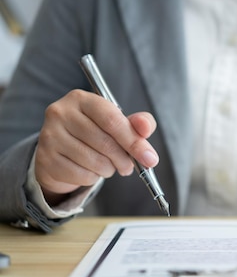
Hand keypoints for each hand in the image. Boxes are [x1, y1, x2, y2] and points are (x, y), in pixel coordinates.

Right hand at [35, 89, 158, 203]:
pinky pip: (82, 175)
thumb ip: (138, 123)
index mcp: (81, 99)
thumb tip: (146, 129)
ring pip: (94, 161)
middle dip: (124, 159)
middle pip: (105, 142)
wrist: (60, 150)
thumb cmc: (95, 132)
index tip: (150, 158)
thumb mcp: (118, 122)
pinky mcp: (46, 159)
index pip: (112, 120)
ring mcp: (49, 136)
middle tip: (129, 166)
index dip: (133, 141)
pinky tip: (91, 170)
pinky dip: (93, 177)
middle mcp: (61, 113)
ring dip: (109, 169)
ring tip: (109, 165)